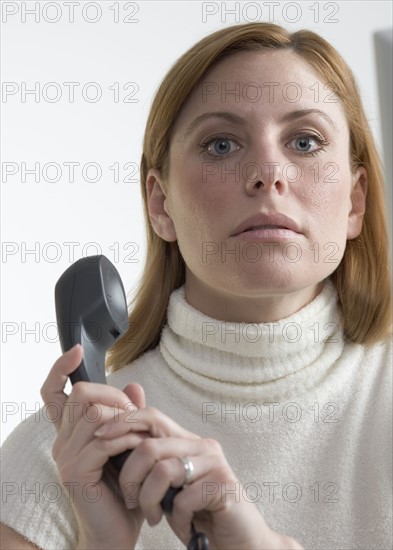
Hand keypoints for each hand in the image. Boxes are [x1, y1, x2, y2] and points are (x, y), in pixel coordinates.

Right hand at [40, 344, 146, 549]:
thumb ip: (129, 415)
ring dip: (126, 419)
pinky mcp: (76, 471)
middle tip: (134, 417)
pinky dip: (127, 439)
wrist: (118, 533)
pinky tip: (138, 450)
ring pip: (95, 412)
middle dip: (115, 397)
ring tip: (140, 437)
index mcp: (71, 433)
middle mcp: (62, 441)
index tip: (75, 350)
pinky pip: (104, 439)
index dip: (61, 368)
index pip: (54, 393)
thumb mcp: (129, 445)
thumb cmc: (125, 488)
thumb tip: (134, 385)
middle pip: (82, 394)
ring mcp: (66, 456)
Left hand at [94, 405, 303, 549]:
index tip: (98, 437)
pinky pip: (183, 497)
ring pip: (162, 470)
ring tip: (153, 517)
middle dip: (129, 476)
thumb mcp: (168, 485)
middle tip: (129, 499)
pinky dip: (176, 516)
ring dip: (149, 500)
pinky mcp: (224, 485)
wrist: (238, 541)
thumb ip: (151, 462)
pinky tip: (182, 524)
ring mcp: (214, 463)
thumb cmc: (197, 513)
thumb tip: (112, 438)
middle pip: (150, 444)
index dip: (122, 422)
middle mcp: (201, 445)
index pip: (151, 416)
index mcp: (186, 441)